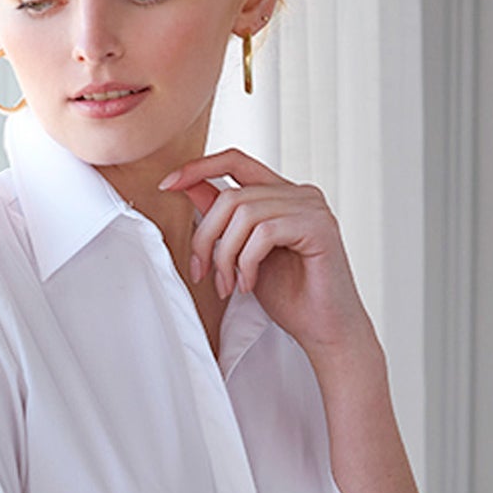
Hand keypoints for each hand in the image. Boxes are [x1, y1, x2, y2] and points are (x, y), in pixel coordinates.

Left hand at [158, 148, 376, 363]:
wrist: (325, 331)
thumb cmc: (291, 297)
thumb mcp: (244, 253)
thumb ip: (224, 219)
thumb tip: (190, 187)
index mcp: (282, 194)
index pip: (236, 161)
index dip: (198, 167)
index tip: (167, 184)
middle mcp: (300, 193)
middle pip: (231, 196)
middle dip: (205, 237)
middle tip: (202, 273)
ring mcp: (312, 207)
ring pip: (244, 214)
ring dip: (225, 255)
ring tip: (230, 285)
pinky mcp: (319, 227)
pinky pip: (264, 232)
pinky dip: (246, 262)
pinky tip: (249, 285)